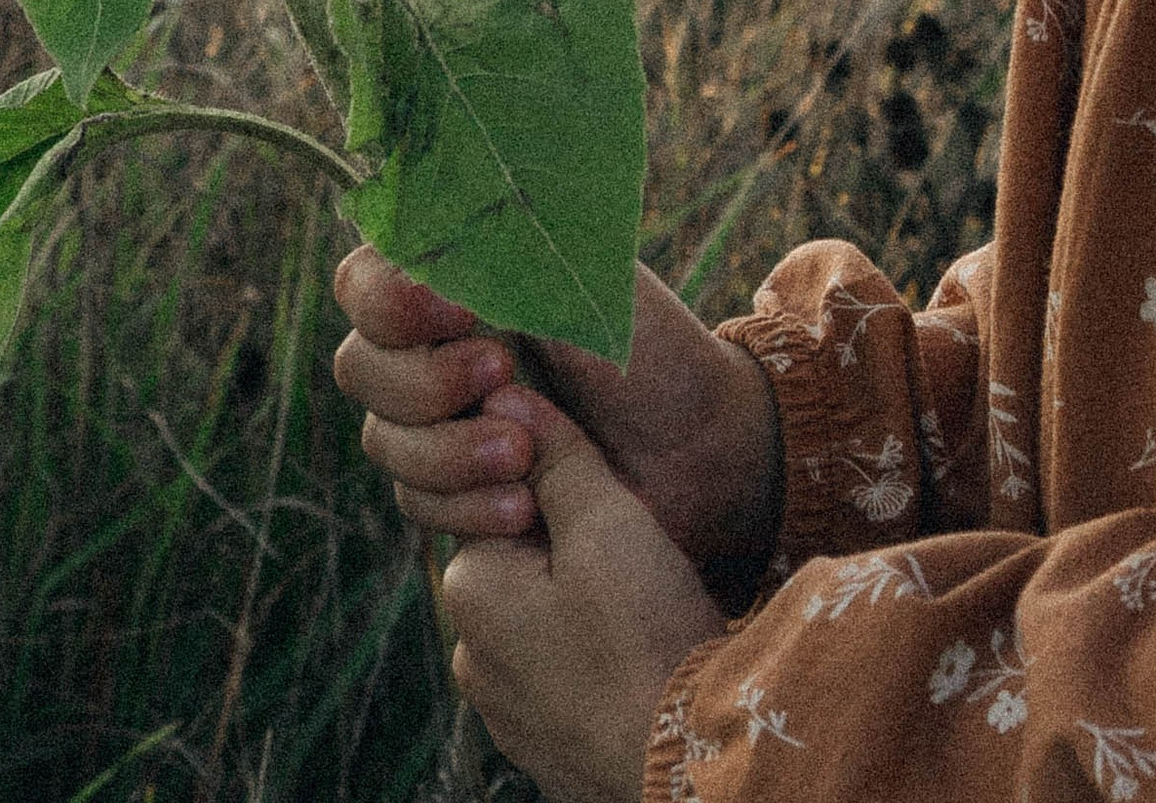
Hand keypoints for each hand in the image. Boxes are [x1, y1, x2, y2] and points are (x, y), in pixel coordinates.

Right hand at [331, 251, 782, 593]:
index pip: (364, 278)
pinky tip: (526, 508)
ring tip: (526, 454)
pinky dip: (467, 508)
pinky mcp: (456, 490)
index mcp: (456, 276)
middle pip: (361, 366)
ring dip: (450, 453)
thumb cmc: (647, 346)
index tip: (460, 308)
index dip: (391, 298)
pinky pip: (416, 505)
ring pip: (384, 442)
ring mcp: (440, 422)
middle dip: (426, 382)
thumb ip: (500, 253)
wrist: (699, 450)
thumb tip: (427, 228)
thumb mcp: (582, 280)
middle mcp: (434, 345)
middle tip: (503, 376)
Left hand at [438, 391, 726, 802]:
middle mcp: (468, 650)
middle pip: (524, 558)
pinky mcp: (540, 745)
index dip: (561, 485)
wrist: (688, 763)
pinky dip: (595, 659)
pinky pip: (562, 674)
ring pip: (545, 618)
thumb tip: (502, 393)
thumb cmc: (646, 634)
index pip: (501, 497)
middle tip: (639, 557)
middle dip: (575, 547)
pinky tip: (639, 660)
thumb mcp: (605, 519)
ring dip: (586, 604)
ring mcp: (502, 709)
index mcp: (469, 585)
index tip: (612, 499)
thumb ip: (552, 453)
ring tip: (645, 611)